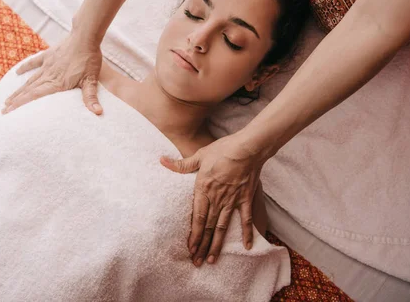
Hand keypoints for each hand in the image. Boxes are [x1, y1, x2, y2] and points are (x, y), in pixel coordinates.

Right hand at [2, 36, 102, 114]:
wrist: (85, 37)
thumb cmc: (89, 59)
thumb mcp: (91, 80)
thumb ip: (91, 97)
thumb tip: (97, 112)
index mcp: (57, 83)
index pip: (35, 96)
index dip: (21, 104)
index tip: (9, 111)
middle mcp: (49, 75)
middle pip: (28, 90)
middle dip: (16, 100)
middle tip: (4, 109)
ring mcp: (47, 65)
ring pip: (30, 79)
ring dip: (19, 90)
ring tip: (8, 98)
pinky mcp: (49, 55)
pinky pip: (34, 63)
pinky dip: (26, 68)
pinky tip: (18, 73)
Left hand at [160, 132, 263, 266]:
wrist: (247, 148)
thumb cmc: (222, 150)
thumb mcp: (200, 155)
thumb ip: (181, 164)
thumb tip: (162, 161)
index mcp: (204, 189)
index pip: (197, 217)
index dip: (193, 234)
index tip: (189, 248)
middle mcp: (217, 199)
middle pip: (208, 227)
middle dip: (201, 245)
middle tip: (197, 262)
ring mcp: (232, 200)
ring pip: (223, 227)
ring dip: (217, 244)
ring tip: (211, 260)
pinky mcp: (245, 199)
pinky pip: (245, 219)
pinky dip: (246, 233)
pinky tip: (247, 247)